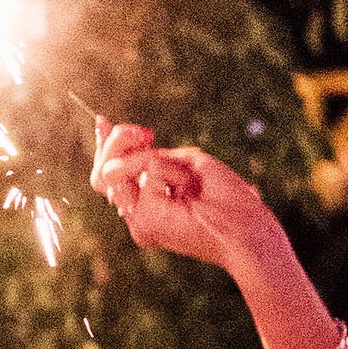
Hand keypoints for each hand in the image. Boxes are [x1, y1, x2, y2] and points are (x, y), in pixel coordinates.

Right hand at [89, 119, 283, 278]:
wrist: (245, 227)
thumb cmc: (225, 197)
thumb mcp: (183, 164)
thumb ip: (147, 154)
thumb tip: (105, 126)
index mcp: (146, 204)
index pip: (108, 175)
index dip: (104, 145)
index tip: (103, 121)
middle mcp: (137, 216)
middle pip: (101, 174)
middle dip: (117, 142)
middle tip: (146, 133)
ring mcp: (138, 221)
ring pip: (113, 172)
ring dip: (151, 158)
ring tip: (184, 174)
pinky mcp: (144, 221)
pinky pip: (147, 173)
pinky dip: (171, 170)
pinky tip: (189, 189)